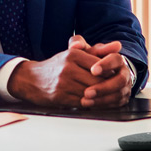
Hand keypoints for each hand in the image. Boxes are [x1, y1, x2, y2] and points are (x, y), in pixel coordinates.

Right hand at [10, 35, 134, 109]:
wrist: (32, 80)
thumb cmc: (56, 67)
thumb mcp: (74, 53)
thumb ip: (96, 50)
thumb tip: (119, 46)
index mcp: (73, 54)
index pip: (99, 65)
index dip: (108, 73)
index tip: (112, 77)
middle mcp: (68, 67)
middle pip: (97, 80)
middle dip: (106, 86)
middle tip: (112, 89)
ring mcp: (63, 83)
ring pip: (91, 93)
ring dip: (99, 97)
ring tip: (105, 97)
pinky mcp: (60, 96)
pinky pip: (82, 102)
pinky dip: (89, 104)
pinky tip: (92, 102)